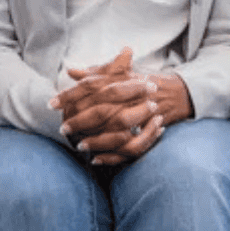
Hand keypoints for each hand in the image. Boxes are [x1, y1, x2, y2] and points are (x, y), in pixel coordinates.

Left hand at [49, 48, 195, 165]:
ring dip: (96, 140)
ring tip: (79, 145)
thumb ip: (95, 73)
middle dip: (80, 119)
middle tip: (63, 128)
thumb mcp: (121, 74)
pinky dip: (114, 155)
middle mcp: (134, 96)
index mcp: (124, 79)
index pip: (94, 85)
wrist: (177, 93)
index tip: (52, 103)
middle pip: (103, 108)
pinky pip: (132, 148)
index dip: (71, 94)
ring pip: (118, 130)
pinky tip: (97, 159)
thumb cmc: (144, 82)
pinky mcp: (151, 131)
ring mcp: (144, 114)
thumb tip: (69, 71)